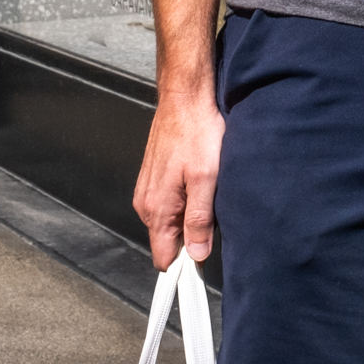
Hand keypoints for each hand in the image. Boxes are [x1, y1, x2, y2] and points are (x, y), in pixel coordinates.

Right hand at [133, 88, 226, 268]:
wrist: (185, 97)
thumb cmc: (196, 130)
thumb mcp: (206, 178)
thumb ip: (200, 219)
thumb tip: (197, 253)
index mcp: (157, 208)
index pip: (164, 258)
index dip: (184, 266)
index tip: (203, 265)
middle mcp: (147, 202)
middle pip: (169, 240)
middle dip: (192, 238)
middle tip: (216, 218)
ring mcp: (150, 189)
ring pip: (172, 220)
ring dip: (191, 216)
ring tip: (210, 194)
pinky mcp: (156, 177)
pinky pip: (172, 202)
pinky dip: (187, 199)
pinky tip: (202, 182)